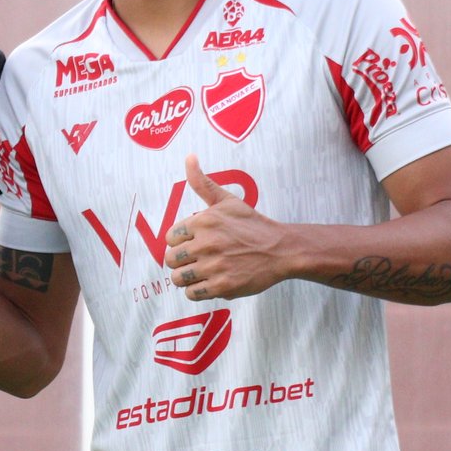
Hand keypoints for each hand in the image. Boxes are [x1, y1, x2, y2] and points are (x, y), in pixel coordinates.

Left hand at [163, 154, 286, 299]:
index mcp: (204, 220)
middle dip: (181, 261)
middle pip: (170, 259)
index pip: (170, 237)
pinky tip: (210, 282)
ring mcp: (214, 266)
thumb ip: (202, 182)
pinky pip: (192, 293)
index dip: (179, 242)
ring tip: (201, 272)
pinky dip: (198, 290)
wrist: (280, 249)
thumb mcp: (227, 200)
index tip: (193, 243)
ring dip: (187, 277)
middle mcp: (206, 243)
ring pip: (178, 278)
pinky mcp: (222, 286)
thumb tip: (189, 157)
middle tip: (196, 259)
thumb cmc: (251, 225)